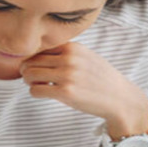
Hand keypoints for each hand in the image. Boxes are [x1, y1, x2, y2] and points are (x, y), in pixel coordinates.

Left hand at [19, 43, 147, 135]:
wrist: (120, 98)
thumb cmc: (101, 80)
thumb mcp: (86, 58)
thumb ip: (66, 54)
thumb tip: (38, 57)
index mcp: (74, 47)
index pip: (40, 48)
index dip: (34, 58)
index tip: (37, 66)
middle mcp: (69, 59)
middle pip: (31, 60)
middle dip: (28, 70)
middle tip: (32, 78)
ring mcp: (67, 75)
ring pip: (30, 74)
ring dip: (29, 81)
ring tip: (37, 85)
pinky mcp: (65, 93)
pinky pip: (36, 90)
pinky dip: (35, 92)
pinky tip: (43, 93)